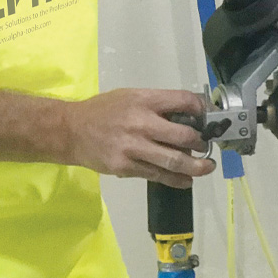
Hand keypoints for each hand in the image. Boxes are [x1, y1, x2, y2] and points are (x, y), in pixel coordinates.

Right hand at [64, 89, 215, 188]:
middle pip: (183, 135)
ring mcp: (133, 147)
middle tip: (205, 146)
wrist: (70, 131)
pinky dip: (175, 179)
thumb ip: (157, 105)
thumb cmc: (103, 111)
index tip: (207, 119)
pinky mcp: (126, 167)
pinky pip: (157, 175)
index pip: (182, 101)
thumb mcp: (130, 97)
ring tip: (206, 167)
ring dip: (195, 166)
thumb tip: (188, 117)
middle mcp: (140, 122)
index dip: (200, 110)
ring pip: (173, 160)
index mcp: (143, 100)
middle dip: (201, 142)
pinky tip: (186, 180)